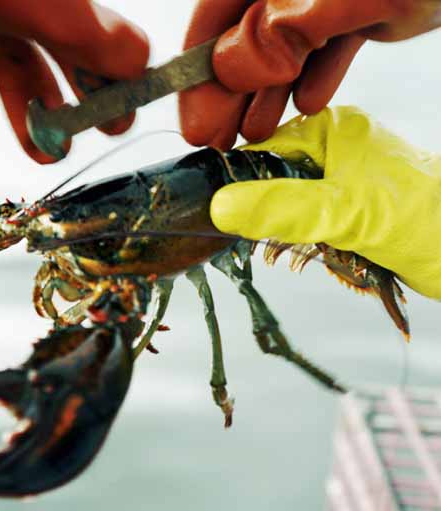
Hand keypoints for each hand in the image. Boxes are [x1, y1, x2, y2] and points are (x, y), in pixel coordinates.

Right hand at [179, 0, 440, 149]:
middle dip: (230, 93)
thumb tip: (235, 65)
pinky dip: (316, 78)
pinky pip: (327, 47)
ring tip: (255, 137)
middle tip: (216, 141)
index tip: (193, 118)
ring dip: (268, 95)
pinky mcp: (362, 8)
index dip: (199, 69)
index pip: (216, 12)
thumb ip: (284, 30)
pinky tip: (308, 106)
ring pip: (284, 48)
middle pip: (246, 38)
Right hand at [210, 106, 440, 298]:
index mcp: (327, 127)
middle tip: (273, 239)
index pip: (257, 150)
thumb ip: (280, 207)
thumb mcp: (342, 212)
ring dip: (284, 231)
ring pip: (283, 203)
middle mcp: (331, 146)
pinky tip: (316, 251)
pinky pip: (304, 219)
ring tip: (302, 247)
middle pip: (266, 178)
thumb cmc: (421, 220)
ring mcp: (339, 176)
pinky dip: (302, 239)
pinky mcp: (346, 203)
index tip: (224, 217)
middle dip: (263, 213)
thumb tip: (220, 206)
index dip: (236, 184)